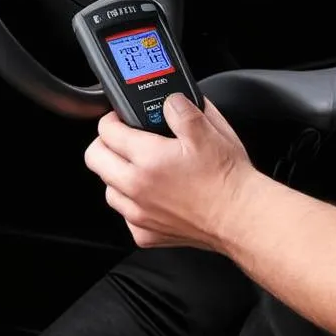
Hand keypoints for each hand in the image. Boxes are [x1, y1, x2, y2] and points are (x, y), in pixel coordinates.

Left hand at [84, 95, 256, 250]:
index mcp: (148, 158)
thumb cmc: (227, 177)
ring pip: (107, 189)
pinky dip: (133, 204)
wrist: (240, 216)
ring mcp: (139, 214)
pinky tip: (151, 194)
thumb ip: (181, 109)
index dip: (112, 118)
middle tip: (122, 138)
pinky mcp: (147, 234)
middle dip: (105, 143)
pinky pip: (126, 215)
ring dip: (116, 174)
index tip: (121, 118)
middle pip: (95, 159)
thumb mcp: (209, 129)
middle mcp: (136, 187)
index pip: (106, 131)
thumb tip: (168, 100)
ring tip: (139, 166)